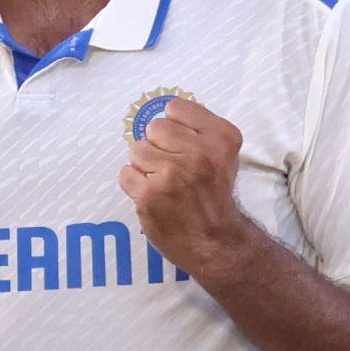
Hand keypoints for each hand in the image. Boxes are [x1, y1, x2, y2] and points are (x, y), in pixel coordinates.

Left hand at [118, 98, 252, 280]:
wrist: (216, 242)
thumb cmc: (214, 194)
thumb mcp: (223, 153)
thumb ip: (198, 128)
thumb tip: (165, 111)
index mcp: (221, 138)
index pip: (175, 108)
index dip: (175, 127)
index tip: (184, 147)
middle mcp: (200, 153)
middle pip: (153, 128)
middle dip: (158, 147)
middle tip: (173, 170)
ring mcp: (173, 174)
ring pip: (136, 149)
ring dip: (144, 166)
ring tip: (163, 184)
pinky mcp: (150, 195)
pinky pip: (126, 174)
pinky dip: (135, 186)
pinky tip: (153, 197)